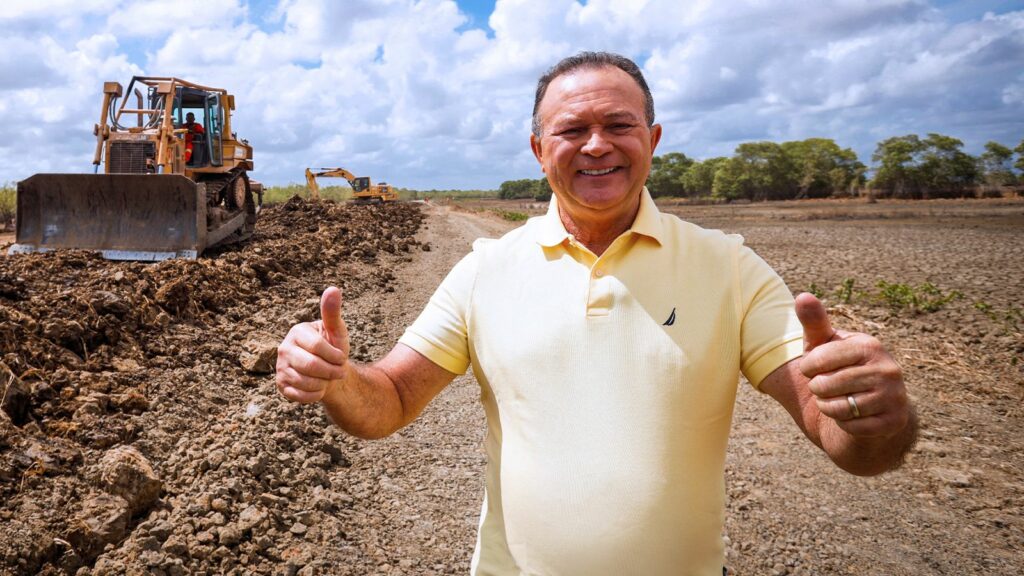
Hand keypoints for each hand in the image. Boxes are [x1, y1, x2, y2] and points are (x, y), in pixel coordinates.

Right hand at [276, 286, 350, 402]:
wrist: (329, 372)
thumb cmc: (333, 348)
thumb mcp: (337, 330)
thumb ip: (332, 312)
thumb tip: (333, 289)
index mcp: (297, 332)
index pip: (317, 346)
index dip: (334, 355)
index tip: (342, 358)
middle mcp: (284, 348)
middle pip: (311, 365)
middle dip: (331, 371)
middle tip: (340, 371)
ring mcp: (280, 367)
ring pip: (306, 382)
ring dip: (324, 383)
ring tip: (327, 377)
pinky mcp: (281, 385)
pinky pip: (301, 395)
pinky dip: (316, 395)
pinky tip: (319, 387)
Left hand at [796, 293, 907, 437]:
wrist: (868, 408)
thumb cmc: (838, 369)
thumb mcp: (824, 344)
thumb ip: (814, 321)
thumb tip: (803, 296)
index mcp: (869, 345)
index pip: (819, 359)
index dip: (808, 368)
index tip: (814, 368)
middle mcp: (888, 368)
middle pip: (825, 385)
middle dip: (817, 390)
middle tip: (827, 387)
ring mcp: (895, 395)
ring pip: (838, 408)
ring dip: (828, 408)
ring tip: (838, 399)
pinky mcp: (895, 421)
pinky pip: (852, 427)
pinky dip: (844, 424)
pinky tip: (854, 416)